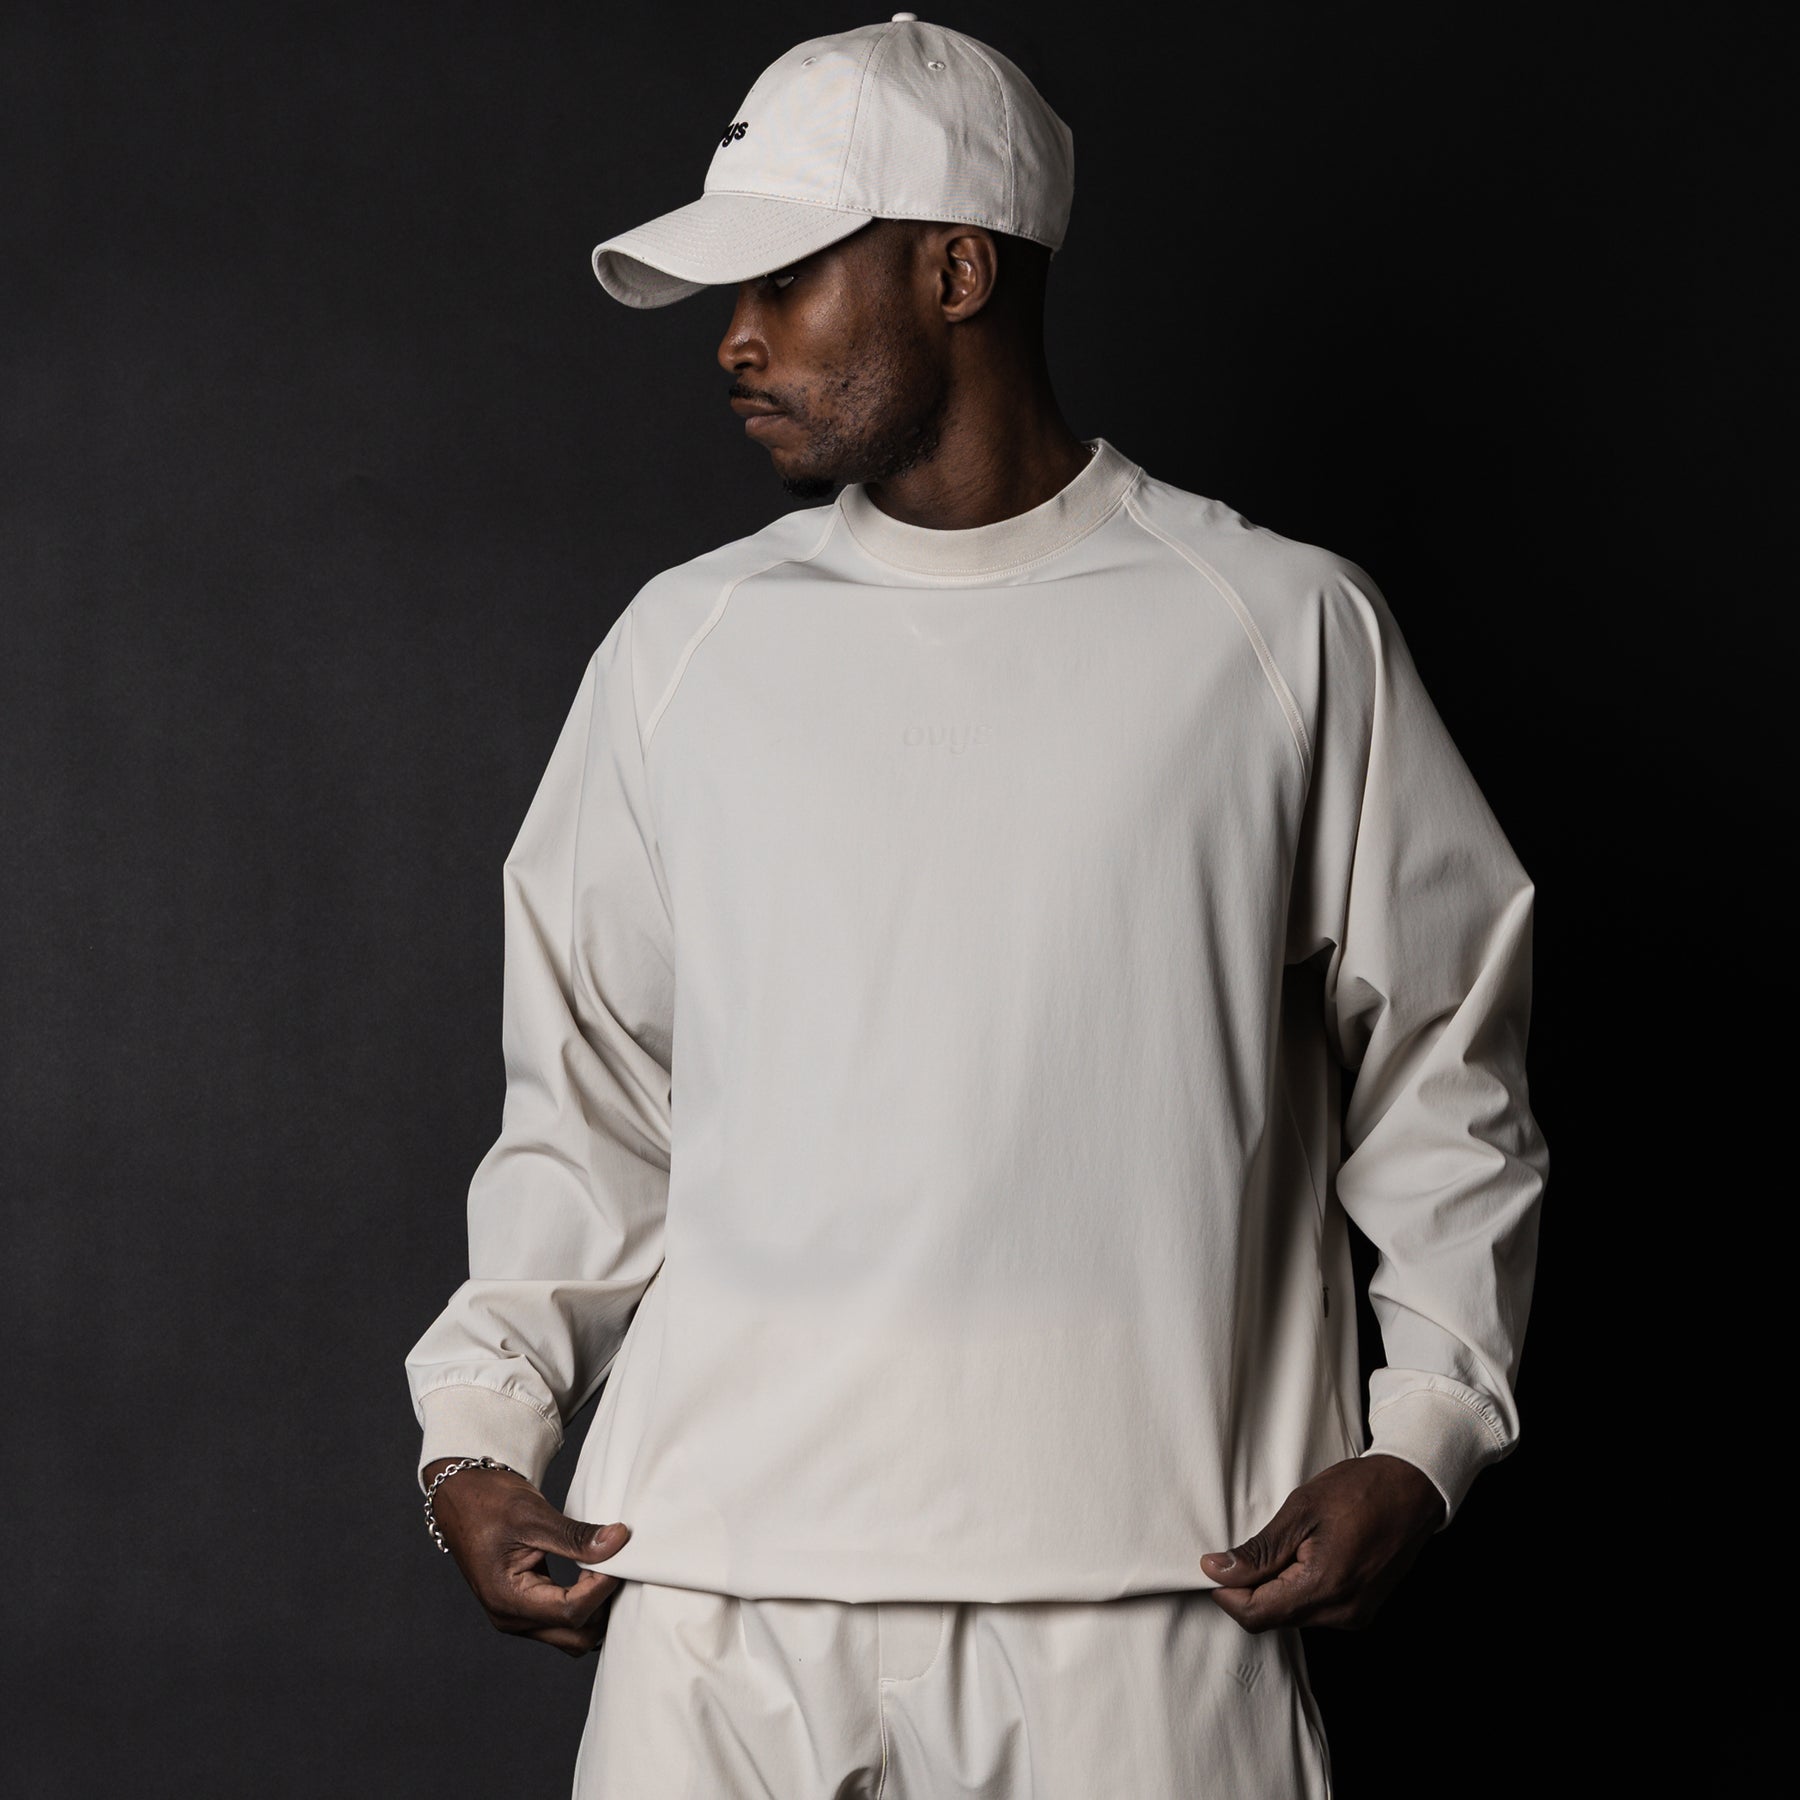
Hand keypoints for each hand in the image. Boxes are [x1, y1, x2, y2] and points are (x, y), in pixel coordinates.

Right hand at [424, 1457, 631, 1657]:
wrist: (463, 1497)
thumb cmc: (490, 1502)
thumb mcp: (533, 1515)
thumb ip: (575, 1536)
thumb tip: (618, 1541)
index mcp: (507, 1599)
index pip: (571, 1611)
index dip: (602, 1586)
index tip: (617, 1552)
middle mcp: (511, 1618)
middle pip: (576, 1636)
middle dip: (603, 1605)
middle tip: (616, 1563)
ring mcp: (517, 1618)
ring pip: (572, 1635)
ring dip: (596, 1609)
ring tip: (605, 1567)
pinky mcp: (524, 1609)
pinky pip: (563, 1622)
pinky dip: (584, 1605)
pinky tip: (592, 1574)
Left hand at [1198, 1454, 1445, 1632]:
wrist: (1411, 1490)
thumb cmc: (1359, 1491)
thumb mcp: (1300, 1510)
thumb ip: (1258, 1550)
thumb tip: (1217, 1570)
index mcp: (1324, 1589)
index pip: (1256, 1614)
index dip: (1227, 1593)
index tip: (1213, 1566)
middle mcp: (1341, 1613)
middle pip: (1272, 1618)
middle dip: (1248, 1589)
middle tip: (1244, 1550)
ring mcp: (1354, 1615)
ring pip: (1292, 1615)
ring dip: (1273, 1587)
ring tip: (1282, 1545)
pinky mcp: (1361, 1610)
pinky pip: (1314, 1609)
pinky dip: (1296, 1588)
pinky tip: (1301, 1556)